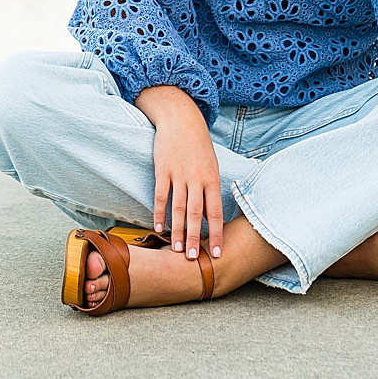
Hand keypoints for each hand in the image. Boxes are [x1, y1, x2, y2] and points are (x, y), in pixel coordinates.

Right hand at [133, 85, 223, 259]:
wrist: (181, 119)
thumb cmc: (199, 145)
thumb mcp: (211, 165)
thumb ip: (211, 189)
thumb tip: (212, 216)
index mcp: (212, 178)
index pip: (216, 211)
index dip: (217, 233)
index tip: (218, 253)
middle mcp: (197, 178)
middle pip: (197, 214)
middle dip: (196, 238)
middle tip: (195, 259)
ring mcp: (179, 174)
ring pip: (178, 208)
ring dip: (178, 231)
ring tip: (177, 250)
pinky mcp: (163, 170)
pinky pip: (161, 195)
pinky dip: (159, 213)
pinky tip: (158, 227)